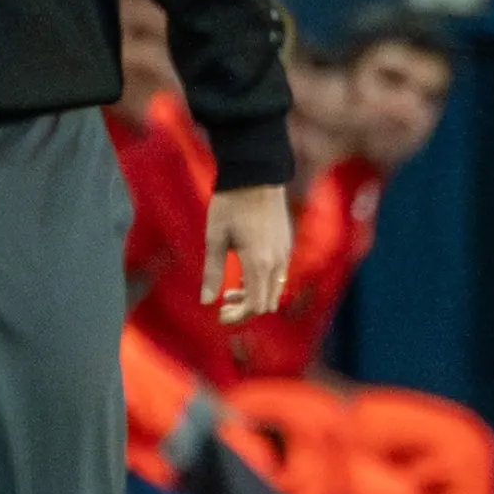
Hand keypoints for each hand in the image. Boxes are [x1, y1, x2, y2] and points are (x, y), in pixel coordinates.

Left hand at [202, 184, 292, 323]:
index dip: (238, 316)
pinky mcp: (286, 246)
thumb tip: (206, 302)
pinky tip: (243, 274)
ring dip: (254, 297)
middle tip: (222, 306)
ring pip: (274, 291)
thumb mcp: (214, 238)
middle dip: (245, 310)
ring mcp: (285, 254)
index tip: (220, 316)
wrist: (255, 176)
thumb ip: (211, 272)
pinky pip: (278, 276)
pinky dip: (262, 284)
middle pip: (266, 303)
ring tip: (229, 291)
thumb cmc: (230, 205)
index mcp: (259, 264)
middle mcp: (278, 263)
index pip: (255, 306)